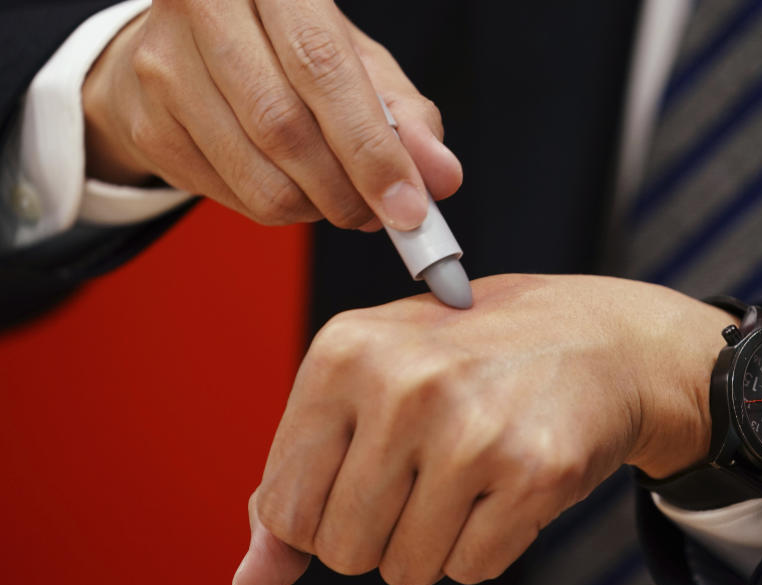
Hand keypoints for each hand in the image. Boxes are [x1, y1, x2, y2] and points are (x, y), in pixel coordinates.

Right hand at [82, 0, 461, 230]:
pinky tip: (291, 186)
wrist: (188, 46)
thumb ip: (404, 114)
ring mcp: (165, 67)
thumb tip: (441, 176)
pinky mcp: (149, 125)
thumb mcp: (356, 61)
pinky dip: (278, 210)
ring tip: (339, 198)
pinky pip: (233, 198)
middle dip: (347, 190)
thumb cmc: (285, 48)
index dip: (371, 147)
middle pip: (284, 126)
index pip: (322, 68)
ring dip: (316, 208)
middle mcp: (205, 8)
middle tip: (380, 215)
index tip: (411, 207)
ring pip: (259, 175)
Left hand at [231, 274, 735, 584]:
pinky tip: (506, 480)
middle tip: (426, 468)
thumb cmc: (468, 360)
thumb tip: (251, 580)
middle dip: (378, 531)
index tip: (367, 475)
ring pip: (405, 568)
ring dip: (433, 539)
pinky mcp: (534, 471)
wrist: (593, 339)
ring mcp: (471, 429)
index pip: (284, 507)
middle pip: (341, 548)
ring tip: (468, 469)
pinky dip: (484, 541)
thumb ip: (301, 480)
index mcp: (345, 353)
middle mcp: (402, 384)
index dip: (321, 515)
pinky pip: (471, 567)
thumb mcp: (368, 387)